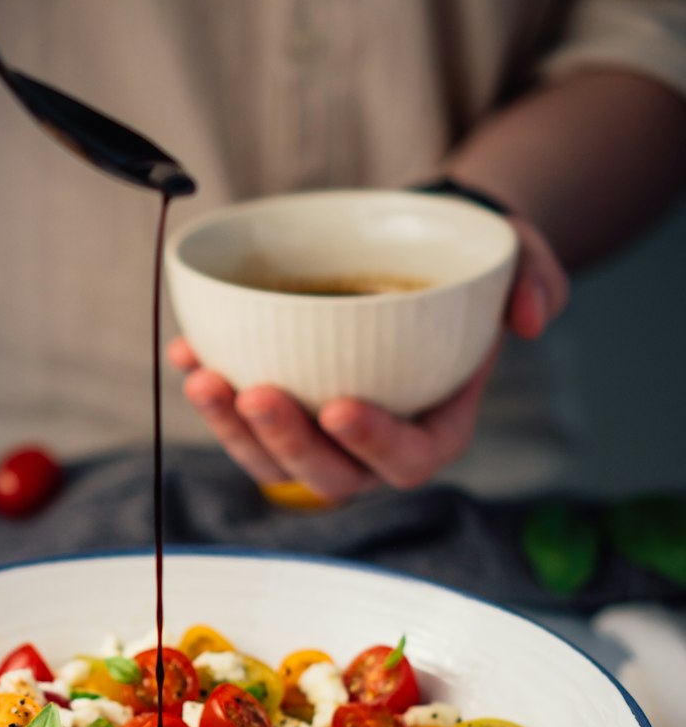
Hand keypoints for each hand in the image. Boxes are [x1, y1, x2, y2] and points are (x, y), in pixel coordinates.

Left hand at [168, 216, 568, 500]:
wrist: (415, 251)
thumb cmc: (465, 265)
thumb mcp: (521, 259)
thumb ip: (539, 280)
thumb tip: (531, 317)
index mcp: (435, 429)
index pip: (408, 460)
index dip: (375, 444)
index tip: (342, 405)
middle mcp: (374, 448)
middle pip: (328, 475)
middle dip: (286, 442)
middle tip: (254, 393)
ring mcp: (321, 436)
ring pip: (272, 460)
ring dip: (232, 428)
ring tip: (203, 377)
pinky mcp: (282, 411)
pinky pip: (240, 421)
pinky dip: (210, 393)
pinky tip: (187, 353)